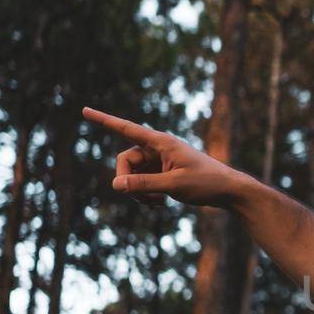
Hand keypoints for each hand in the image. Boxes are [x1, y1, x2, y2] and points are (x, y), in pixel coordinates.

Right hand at [83, 107, 248, 208]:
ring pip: (133, 175)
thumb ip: (143, 185)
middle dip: (128, 181)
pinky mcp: (164, 173)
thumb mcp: (173, 185)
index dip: (104, 120)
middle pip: (125, 161)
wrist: (229, 192)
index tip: (84, 110)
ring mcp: (160, 161)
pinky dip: (147, 195)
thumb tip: (115, 184)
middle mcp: (158, 149)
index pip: (126, 129)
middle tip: (145, 199)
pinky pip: (143, 183)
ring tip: (157, 203)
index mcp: (161, 142)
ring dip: (139, 192)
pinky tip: (161, 204)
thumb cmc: (206, 183)